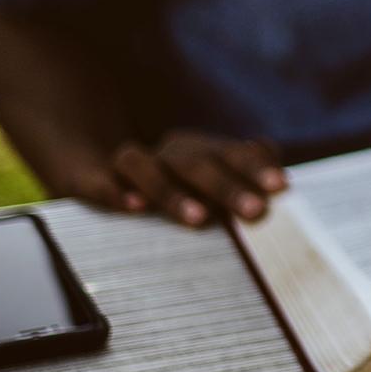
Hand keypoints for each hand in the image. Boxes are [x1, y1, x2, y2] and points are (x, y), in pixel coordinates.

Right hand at [51, 130, 286, 226]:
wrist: (96, 170)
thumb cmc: (174, 187)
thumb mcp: (211, 184)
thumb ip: (244, 175)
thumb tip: (273, 160)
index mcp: (200, 152)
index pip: (230, 153)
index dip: (255, 167)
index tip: (282, 186)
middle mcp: (165, 154)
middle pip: (195, 161)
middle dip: (227, 186)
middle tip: (255, 211)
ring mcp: (128, 168)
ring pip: (143, 164)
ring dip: (171, 191)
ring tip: (199, 219)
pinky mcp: (88, 180)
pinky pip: (97, 181)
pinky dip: (112, 191)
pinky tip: (132, 207)